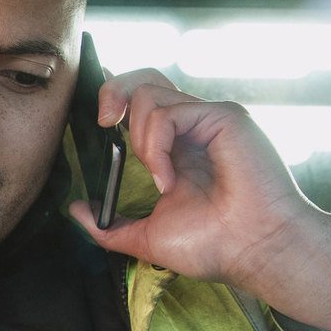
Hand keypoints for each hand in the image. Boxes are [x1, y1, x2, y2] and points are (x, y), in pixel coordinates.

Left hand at [69, 70, 330, 330]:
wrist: (254, 252)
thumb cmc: (214, 247)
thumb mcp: (146, 237)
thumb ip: (109, 225)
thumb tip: (76, 210)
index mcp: (179, 147)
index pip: (143, 102)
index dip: (116, 98)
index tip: (99, 122)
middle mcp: (195, 126)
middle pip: (146, 77)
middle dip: (113, 91)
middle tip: (103, 125)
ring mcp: (210, 119)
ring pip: (150, 93)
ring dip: (141, 141)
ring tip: (159, 181)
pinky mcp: (224, 117)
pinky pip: (168, 114)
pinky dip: (156, 147)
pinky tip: (169, 182)